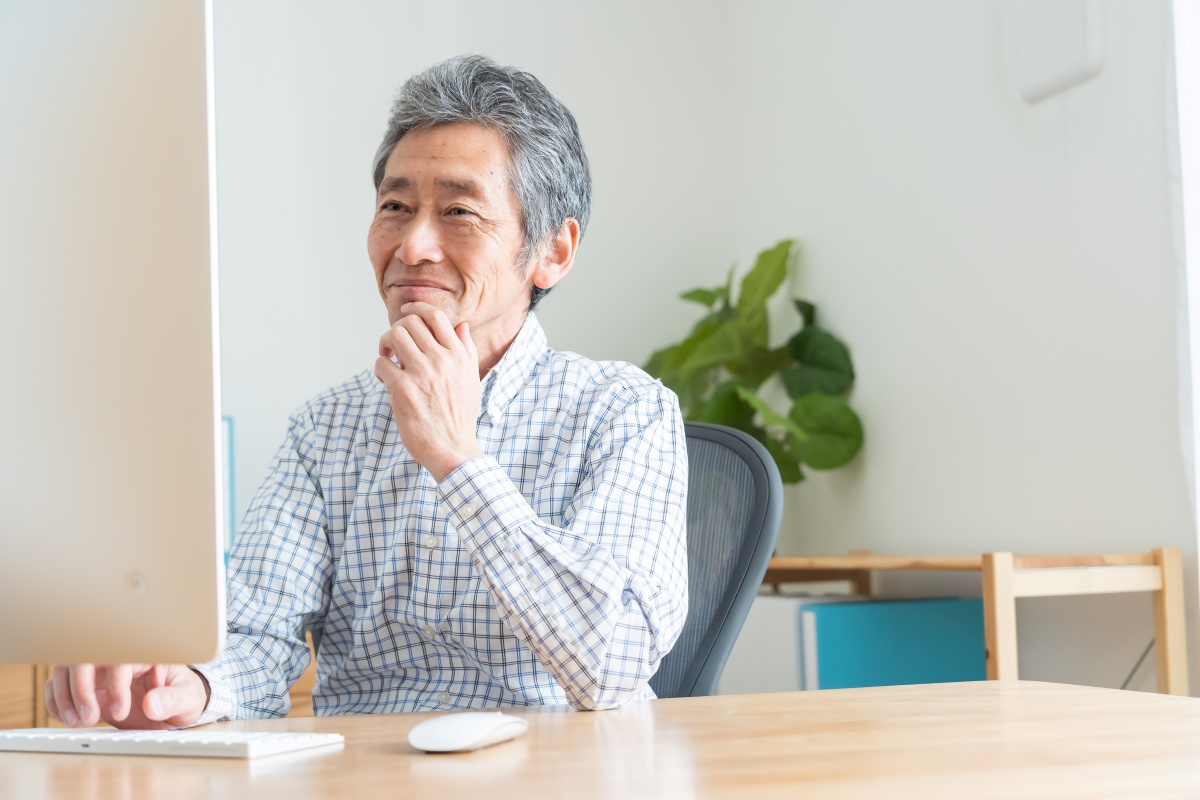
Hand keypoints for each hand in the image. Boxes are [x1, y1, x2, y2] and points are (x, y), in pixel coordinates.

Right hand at [45, 663, 209, 729]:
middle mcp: (118, 658)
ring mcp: (100, 671)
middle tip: (89, 718)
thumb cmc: (184, 695)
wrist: (176, 705)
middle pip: (85, 657)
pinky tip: (67, 718)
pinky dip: (56, 701)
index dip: (116, 684)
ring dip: (64, 696)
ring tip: (78, 722)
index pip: (120, 658)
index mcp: (144, 653)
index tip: (121, 712)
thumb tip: (151, 704)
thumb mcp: (188, 698)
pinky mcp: (88, 686)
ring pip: (67, 669)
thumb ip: (172, 700)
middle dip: (80, 688)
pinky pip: (60, 685)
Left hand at [374, 302, 484, 481]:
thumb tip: (462, 326)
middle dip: (397, 329)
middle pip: (410, 323)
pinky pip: (381, 364)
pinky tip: (385, 380)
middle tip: (394, 345)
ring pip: (394, 336)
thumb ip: (466, 350)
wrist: (452, 448)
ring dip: (385, 343)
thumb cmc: (460, 416)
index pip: (436, 317)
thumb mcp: (471, 380)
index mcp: (459, 356)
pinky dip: (379, 369)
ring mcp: (421, 374)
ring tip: (388, 357)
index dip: (417, 308)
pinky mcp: (402, 389)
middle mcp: (441, 360)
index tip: (407, 312)